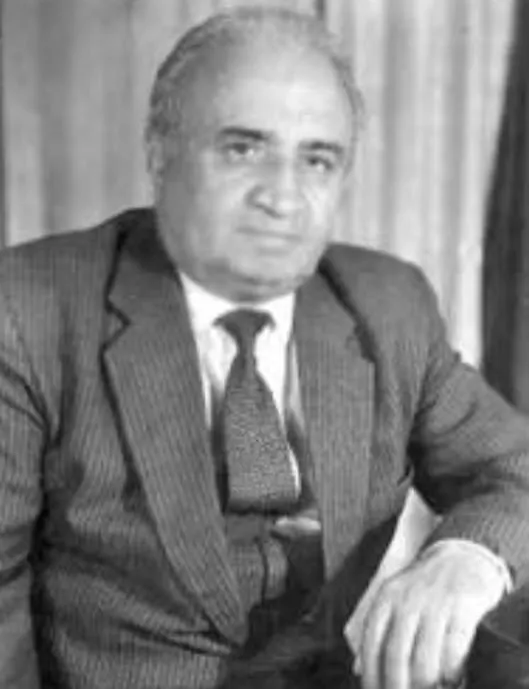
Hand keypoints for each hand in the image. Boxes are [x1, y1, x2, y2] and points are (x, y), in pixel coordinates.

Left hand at [344, 543, 505, 688]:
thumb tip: (357, 669)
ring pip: (425, 656)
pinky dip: (452, 669)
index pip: (372, 644)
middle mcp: (407, 600)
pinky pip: (454, 646)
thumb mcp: (395, 600)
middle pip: (396, 654)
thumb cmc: (424, 587)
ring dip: (427, 683)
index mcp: (386, 599)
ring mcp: (435, 602)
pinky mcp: (463, 606)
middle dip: (398, 686)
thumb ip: (377, 632)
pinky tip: (453, 679)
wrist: (463, 556)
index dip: (372, 676)